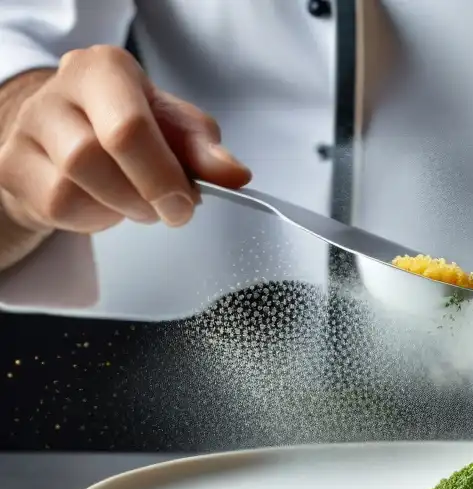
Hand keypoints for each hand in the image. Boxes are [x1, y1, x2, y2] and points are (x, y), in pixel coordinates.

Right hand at [0, 45, 250, 233]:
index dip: (162, 175)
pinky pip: (56, 205)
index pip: (131, 126)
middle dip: (142, 194)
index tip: (187, 202)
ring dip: (120, 207)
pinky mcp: (13, 164)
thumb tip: (234, 175)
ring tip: (139, 203)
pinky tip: (106, 204)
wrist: (71, 135)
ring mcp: (30, 127)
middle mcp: (60, 89)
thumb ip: (205, 151)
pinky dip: (93, 217)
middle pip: (94, 156)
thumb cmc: (130, 125)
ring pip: (72, 185)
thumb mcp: (176, 129)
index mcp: (106, 70)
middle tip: (170, 210)